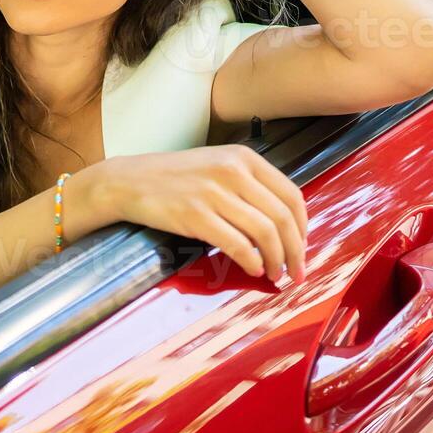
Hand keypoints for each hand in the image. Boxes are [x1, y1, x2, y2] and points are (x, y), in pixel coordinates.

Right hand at [102, 145, 308, 283]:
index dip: (303, 227)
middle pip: (283, 217)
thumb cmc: (173, 178)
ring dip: (277, 260)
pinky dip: (251, 261)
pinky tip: (253, 269)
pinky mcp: (196, 215)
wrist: (128, 181)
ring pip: (265, 233)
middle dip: (296, 251)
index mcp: (243, 158)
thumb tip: (281, 224)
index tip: (302, 247)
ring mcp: (214, 193)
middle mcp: (233, 171)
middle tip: (297, 272)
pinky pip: (237, 244)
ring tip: (275, 274)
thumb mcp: (216, 166)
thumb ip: (248, 185)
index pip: (291, 195)